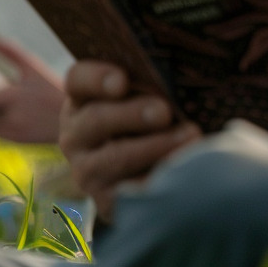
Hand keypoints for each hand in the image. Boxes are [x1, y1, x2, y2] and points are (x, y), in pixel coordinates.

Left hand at [0, 35, 65, 143]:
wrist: (80, 116)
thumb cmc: (52, 88)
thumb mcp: (33, 68)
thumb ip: (8, 51)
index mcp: (14, 95)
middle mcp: (13, 116)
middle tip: (7, 104)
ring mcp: (16, 132)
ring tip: (17, 112)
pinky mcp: (20, 142)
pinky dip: (2, 129)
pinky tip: (21, 122)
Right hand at [60, 61, 200, 222]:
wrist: (156, 170)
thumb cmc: (156, 116)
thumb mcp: (150, 94)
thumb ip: (155, 80)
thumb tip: (181, 65)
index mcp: (85, 98)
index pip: (78, 80)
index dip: (97, 78)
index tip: (122, 81)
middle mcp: (77, 134)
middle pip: (96, 119)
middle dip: (132, 114)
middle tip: (165, 111)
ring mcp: (87, 170)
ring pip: (113, 158)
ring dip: (154, 146)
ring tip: (190, 135)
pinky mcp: (105, 200)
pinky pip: (129, 193)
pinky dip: (158, 180)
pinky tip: (183, 170)